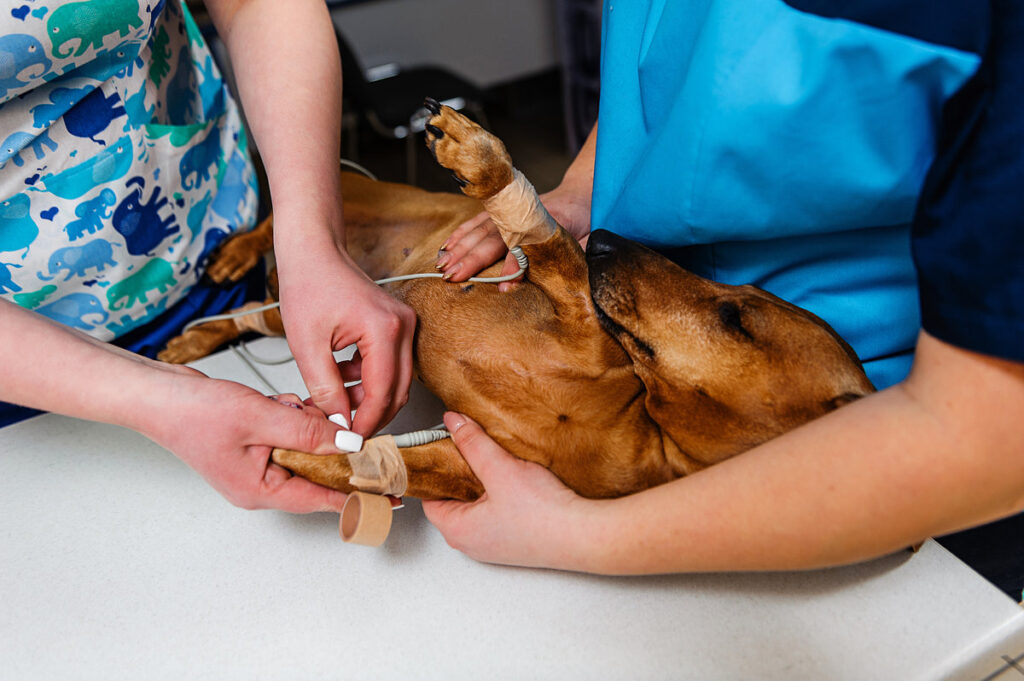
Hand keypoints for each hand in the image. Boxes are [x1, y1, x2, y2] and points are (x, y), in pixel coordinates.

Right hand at [146, 374, 353, 512]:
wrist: (157, 395)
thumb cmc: (195, 412)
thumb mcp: (261, 418)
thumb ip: (308, 432)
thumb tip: (348, 444)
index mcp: (261, 491)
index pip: (322, 499)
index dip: (358, 496)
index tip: (389, 495)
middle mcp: (261, 485)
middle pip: (317, 473)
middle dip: (328, 444)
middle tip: (341, 422)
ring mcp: (256, 467)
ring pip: (305, 450)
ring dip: (307, 426)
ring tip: (286, 407)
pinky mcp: (254, 447)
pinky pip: (289, 437)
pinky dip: (292, 418)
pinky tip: (277, 403)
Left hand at [277, 243, 416, 436]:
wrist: (314, 252)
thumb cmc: (309, 284)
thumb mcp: (306, 344)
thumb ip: (325, 388)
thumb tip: (338, 423)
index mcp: (385, 330)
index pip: (383, 392)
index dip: (366, 422)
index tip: (348, 441)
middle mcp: (403, 327)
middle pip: (398, 391)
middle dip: (371, 415)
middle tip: (343, 431)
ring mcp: (404, 325)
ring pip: (395, 381)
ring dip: (367, 398)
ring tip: (332, 403)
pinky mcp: (396, 326)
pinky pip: (389, 365)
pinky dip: (366, 380)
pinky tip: (339, 379)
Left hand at [422, 412, 594, 568]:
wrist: (584, 536)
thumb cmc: (542, 515)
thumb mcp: (500, 468)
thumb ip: (473, 443)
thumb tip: (453, 423)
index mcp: (457, 530)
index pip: (429, 495)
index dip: (434, 468)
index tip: (440, 446)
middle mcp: (471, 543)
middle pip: (453, 499)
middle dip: (459, 473)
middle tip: (469, 448)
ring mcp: (494, 544)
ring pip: (476, 506)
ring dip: (483, 483)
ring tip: (495, 461)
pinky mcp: (515, 541)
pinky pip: (496, 513)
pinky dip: (500, 494)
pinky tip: (515, 479)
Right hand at [436, 186, 592, 290]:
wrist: (579, 194)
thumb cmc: (584, 222)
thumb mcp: (589, 239)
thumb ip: (578, 256)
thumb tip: (571, 279)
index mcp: (548, 225)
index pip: (527, 249)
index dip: (515, 268)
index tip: (504, 288)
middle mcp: (523, 216)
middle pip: (493, 239)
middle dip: (471, 259)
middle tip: (453, 277)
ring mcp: (510, 213)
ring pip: (480, 230)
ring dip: (459, 248)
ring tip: (442, 265)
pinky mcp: (501, 212)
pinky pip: (476, 222)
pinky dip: (460, 234)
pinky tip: (446, 247)